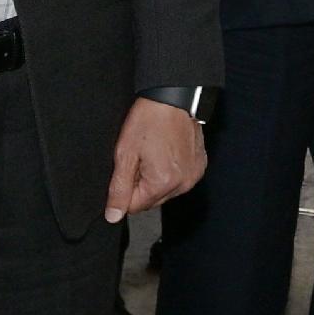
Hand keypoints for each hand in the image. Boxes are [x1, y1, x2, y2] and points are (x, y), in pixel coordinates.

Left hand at [103, 96, 205, 222]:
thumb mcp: (125, 154)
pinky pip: (180, 180)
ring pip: (166, 191)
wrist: (173, 98)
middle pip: (152, 200)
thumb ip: (119, 189)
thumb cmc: (149, 120)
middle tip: (141, 157)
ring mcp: (194, 176)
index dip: (126, 188)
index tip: (129, 166)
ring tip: (155, 152)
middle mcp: (183, 184)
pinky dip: (171, 171)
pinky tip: (167, 152)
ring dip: (157, 178)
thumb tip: (113, 216)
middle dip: (142, 184)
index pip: (135, 206)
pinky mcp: (200, 167)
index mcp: (163, 183)